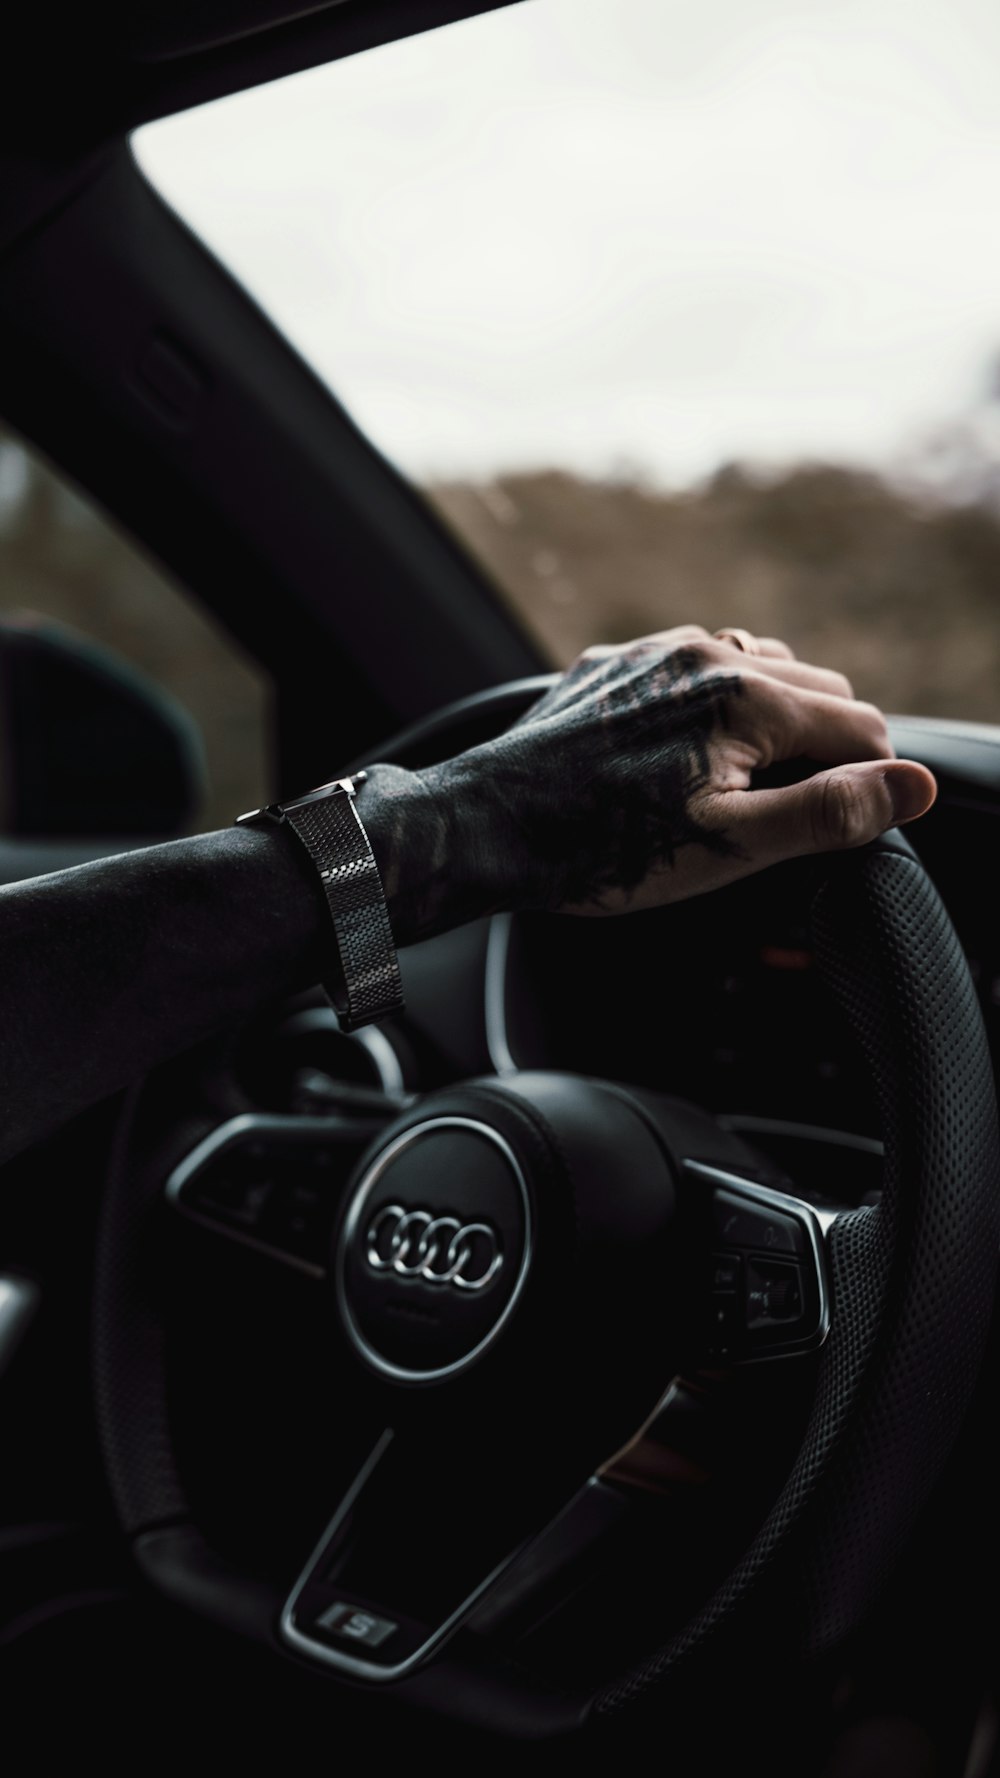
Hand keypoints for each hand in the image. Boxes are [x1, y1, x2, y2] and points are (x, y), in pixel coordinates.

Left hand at [363, 626, 936, 936]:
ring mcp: (655, 652)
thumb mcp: (730, 849)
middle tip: (792, 815)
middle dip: (825, 749)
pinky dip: (715, 701)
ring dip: (774, 718)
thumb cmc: (603, 849)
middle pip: (818, 692)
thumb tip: (912, 788)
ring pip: (759, 669)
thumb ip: (828, 814)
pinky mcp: (614, 664)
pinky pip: (694, 666)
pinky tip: (687, 753)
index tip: (847, 826)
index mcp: (748, 698)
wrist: (485, 828)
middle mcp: (707, 654)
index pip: (861, 730)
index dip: (869, 783)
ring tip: (745, 785)